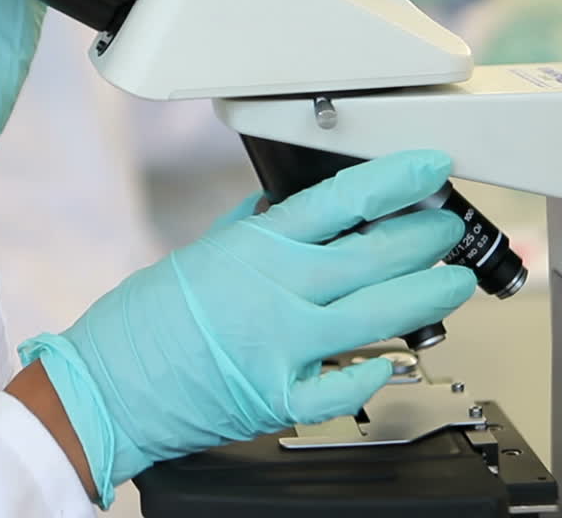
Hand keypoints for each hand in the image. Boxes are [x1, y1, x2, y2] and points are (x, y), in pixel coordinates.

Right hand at [19, 151, 476, 504]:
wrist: (109, 384)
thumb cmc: (144, 323)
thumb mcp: (199, 254)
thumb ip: (249, 230)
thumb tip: (286, 206)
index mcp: (256, 246)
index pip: (342, 198)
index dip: (397, 178)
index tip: (430, 167)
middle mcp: (278, 288)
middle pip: (376, 253)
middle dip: (427, 237)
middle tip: (447, 230)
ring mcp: (285, 343)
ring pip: (380, 313)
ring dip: (428, 295)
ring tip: (452, 283)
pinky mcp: (283, 394)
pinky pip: (348, 383)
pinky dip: (376, 372)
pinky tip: (393, 360)